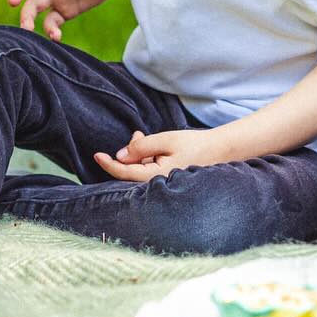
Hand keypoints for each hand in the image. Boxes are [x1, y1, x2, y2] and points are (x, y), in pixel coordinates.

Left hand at [92, 128, 226, 181]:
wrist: (220, 150)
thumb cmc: (194, 145)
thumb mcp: (166, 140)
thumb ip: (142, 147)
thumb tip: (120, 155)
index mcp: (156, 177)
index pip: (125, 173)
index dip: (109, 164)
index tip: (96, 155)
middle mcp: (158, 184)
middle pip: (131, 171)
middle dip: (128, 153)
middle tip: (137, 133)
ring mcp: (163, 183)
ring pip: (140, 169)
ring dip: (137, 153)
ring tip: (142, 134)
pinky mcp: (167, 178)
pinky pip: (149, 169)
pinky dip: (146, 156)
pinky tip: (150, 144)